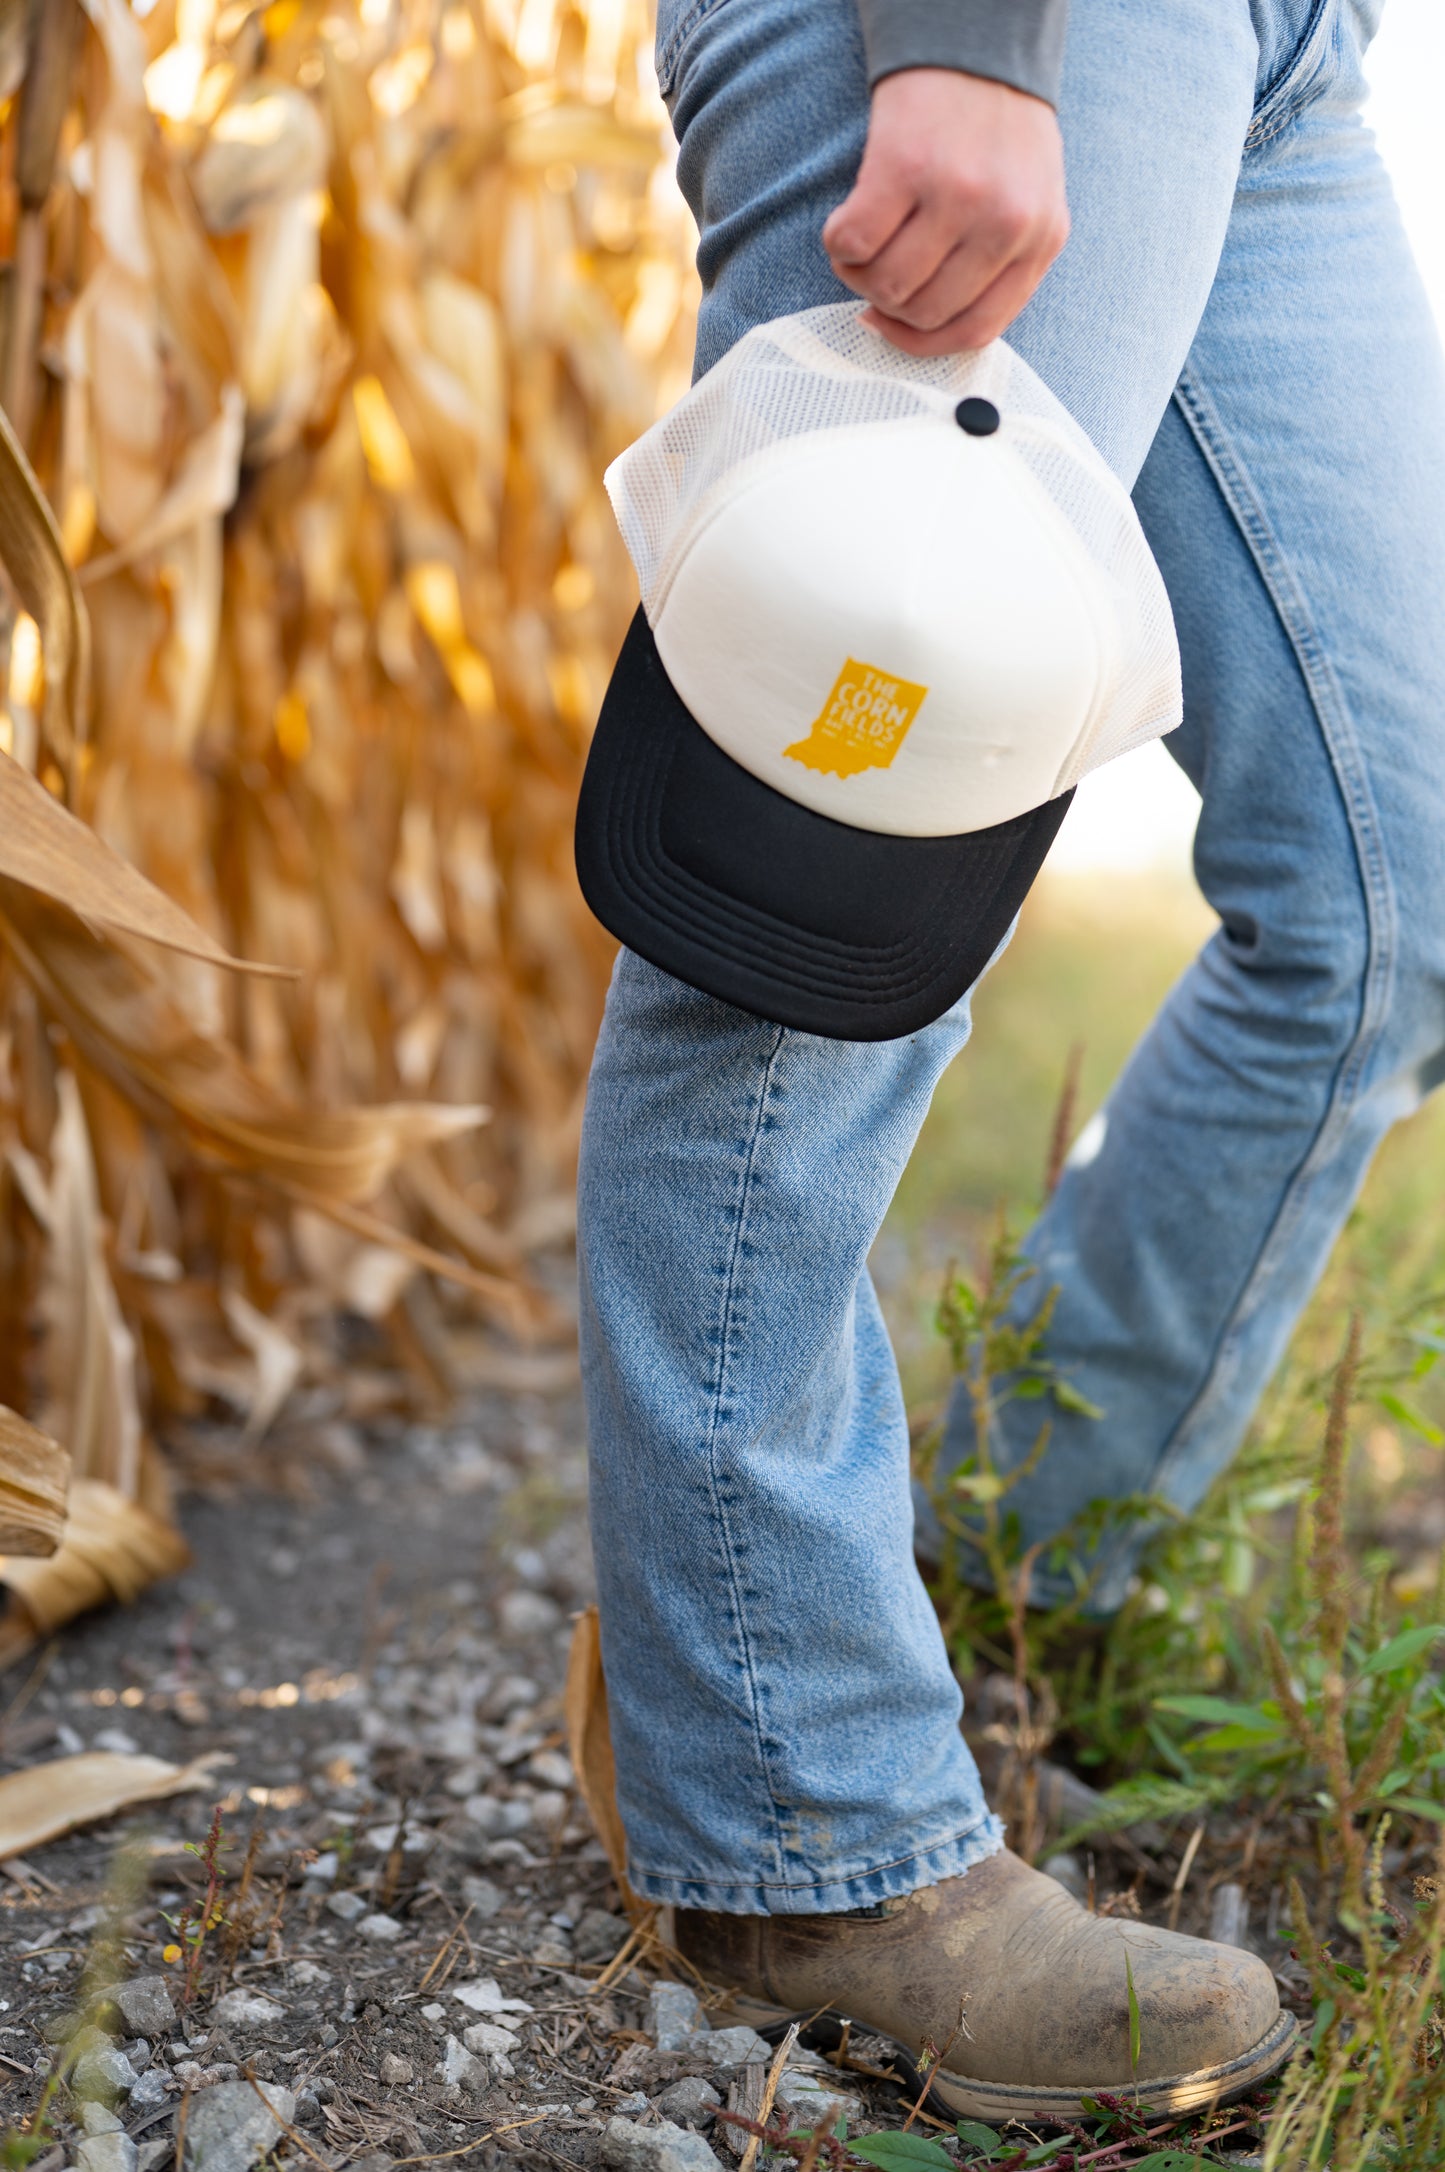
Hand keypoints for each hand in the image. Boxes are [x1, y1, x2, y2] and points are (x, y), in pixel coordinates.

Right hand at [822, 68, 1068, 356]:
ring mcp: (956, 196)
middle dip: (887, 304)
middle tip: (875, 272)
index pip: (976, 331)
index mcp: (1039, 239)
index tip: (893, 327)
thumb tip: (924, 329)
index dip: (922, 343)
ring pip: (887, 286)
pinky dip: (838, 243)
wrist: (972, 42)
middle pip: (925, 313)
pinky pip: (852, 245)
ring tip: (862, 242)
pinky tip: (848, 217)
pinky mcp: (905, 168)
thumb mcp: (1025, 201)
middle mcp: (1004, 222)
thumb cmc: (992, 132)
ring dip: (859, 275)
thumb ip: (996, 264)